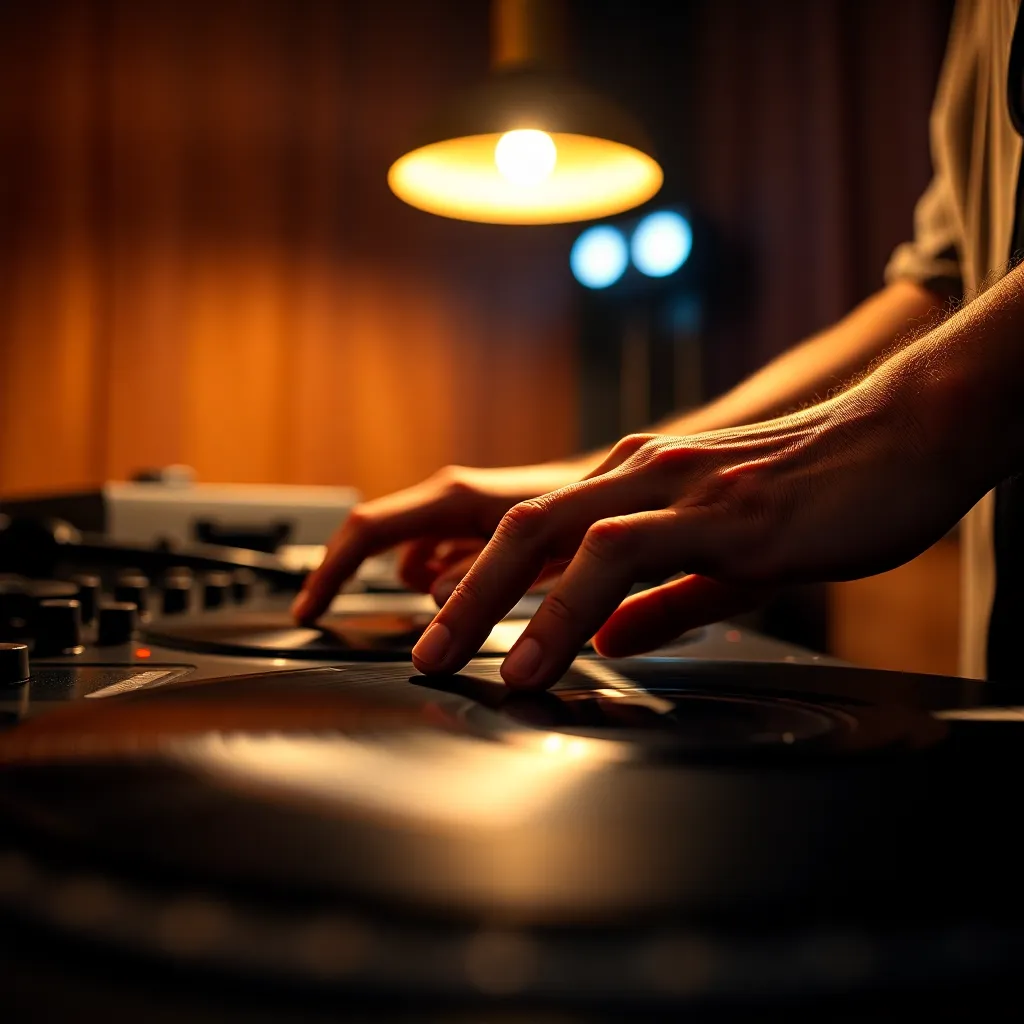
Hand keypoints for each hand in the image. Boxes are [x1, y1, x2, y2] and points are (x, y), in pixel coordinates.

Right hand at [292, 461, 587, 621]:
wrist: (621, 485)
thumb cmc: (591, 506)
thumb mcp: (542, 549)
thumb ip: (487, 572)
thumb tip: (435, 596)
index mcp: (459, 500)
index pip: (369, 531)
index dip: (331, 572)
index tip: (308, 612)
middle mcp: (455, 498)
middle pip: (376, 539)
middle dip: (353, 579)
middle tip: (331, 620)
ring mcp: (464, 509)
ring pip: (409, 550)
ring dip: (404, 584)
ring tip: (414, 625)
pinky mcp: (479, 522)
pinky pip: (437, 554)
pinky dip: (434, 580)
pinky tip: (456, 602)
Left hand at [410, 381, 981, 689]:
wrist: (908, 439)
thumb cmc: (824, 494)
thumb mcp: (730, 557)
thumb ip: (666, 598)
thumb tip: (610, 639)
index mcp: (641, 482)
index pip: (537, 529)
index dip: (479, 579)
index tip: (445, 632)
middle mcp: (644, 472)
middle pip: (520, 525)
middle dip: (460, 592)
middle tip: (420, 653)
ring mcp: (679, 486)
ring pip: (557, 533)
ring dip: (494, 599)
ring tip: (456, 660)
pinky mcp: (724, 512)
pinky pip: (626, 552)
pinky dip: (572, 601)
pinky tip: (548, 652)